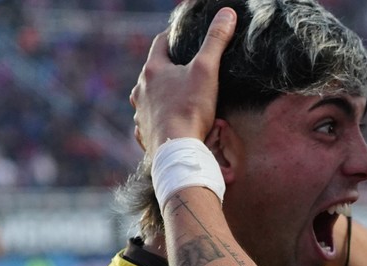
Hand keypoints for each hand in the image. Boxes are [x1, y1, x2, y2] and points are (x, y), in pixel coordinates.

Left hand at [130, 8, 236, 155]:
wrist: (177, 150)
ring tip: (178, 97)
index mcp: (153, 70)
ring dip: (161, 94)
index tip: (184, 37)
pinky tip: (170, 121)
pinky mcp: (144, 132)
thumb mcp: (207, 70)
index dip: (174, 37)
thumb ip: (216, 41)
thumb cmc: (190, 109)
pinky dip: (159, 117)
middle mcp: (140, 89)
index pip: (161, 43)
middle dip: (168, 69)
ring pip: (149, 96)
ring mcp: (140, 111)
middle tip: (186, 70)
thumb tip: (227, 14)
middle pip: (154, 71)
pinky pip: (149, 119)